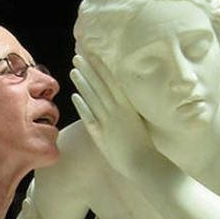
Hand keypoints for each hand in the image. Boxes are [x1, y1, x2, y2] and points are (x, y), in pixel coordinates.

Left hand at [70, 53, 157, 178]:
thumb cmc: (145, 144)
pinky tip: (74, 95)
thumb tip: (123, 96)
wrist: (145, 163)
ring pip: (93, 98)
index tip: (94, 55)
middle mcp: (119, 110)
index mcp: (130, 105)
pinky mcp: (102, 135)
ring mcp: (109, 122)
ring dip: (83, 83)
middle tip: (78, 56)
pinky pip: (90, 117)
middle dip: (89, 70)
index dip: (102, 68)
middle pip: (101, 86)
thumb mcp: (140, 120)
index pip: (113, 81)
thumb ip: (130, 108)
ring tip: (74, 70)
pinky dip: (82, 106)